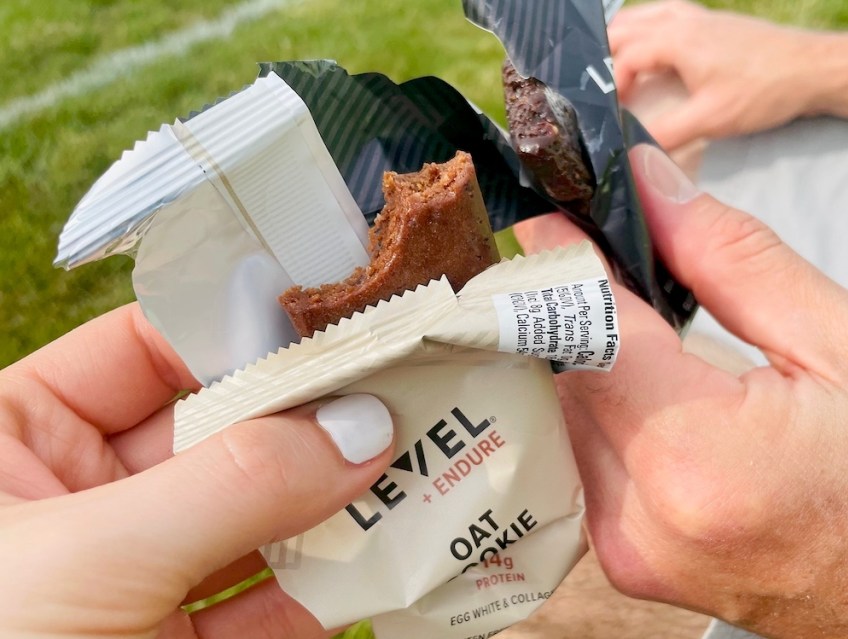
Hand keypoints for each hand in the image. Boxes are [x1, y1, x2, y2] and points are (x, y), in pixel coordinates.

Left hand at [0, 304, 394, 638]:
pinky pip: (273, 601)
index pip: (149, 349)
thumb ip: (230, 485)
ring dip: (340, 500)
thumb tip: (362, 427)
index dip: (245, 331)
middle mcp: (84, 499)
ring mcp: (140, 579)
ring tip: (425, 463)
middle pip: (223, 429)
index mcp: (16, 438)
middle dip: (314, 418)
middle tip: (411, 392)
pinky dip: (334, 581)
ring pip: (260, 516)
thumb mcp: (86, 562)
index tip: (346, 325)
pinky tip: (394, 550)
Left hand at [515, 145, 847, 637]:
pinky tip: (645, 381)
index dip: (567, 260)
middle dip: (576, 304)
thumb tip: (649, 186)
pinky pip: (586, 458)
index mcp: (699, 457)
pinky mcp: (631, 565)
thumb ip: (735, 258)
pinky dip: (605, 407)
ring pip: (566, 414)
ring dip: (587, 356)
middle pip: (563, 374)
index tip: (560, 213)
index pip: (587, 329)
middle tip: (609, 253)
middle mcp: (643, 518)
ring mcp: (630, 551)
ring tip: (637, 317)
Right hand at [610, 1, 828, 147]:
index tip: (608, 112)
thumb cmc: (765, 90)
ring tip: (614, 69)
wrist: (814, 69)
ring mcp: (699, 17)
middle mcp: (683, 20)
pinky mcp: (714, 22)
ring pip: (645, 16)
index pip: (624, 57)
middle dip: (603, 56)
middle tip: (595, 88)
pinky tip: (654, 51)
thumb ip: (667, 135)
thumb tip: (633, 151)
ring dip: (624, 39)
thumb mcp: (711, 120)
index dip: (609, 86)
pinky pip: (666, 15)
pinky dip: (648, 30)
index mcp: (677, 39)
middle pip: (625, 27)